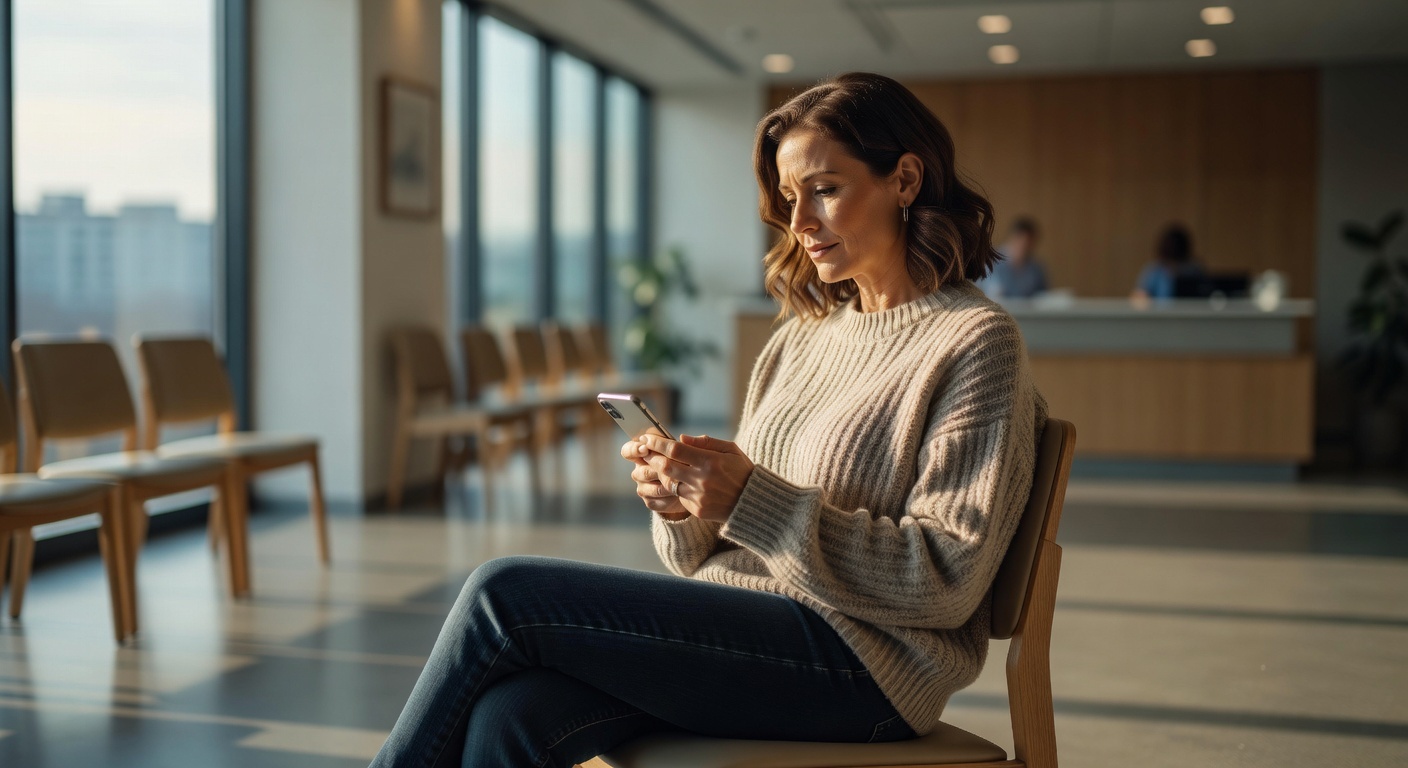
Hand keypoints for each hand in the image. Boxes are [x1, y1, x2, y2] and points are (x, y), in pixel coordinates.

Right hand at [620, 438, 688, 519]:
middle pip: (639, 471)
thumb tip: (683, 438)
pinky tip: (679, 495)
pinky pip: (655, 501)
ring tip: (681, 483)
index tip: (645, 449)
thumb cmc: (690, 462)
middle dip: (657, 471)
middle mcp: (640, 470)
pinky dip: (668, 499)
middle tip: (673, 470)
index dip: (633, 449)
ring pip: (648, 488)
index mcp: (643, 453)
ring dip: (664, 485)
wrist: (694, 487)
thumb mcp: (692, 450)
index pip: (628, 450)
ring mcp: (643, 487)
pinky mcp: (650, 501)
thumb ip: (689, 442)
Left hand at [638, 434, 754, 522]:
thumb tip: (682, 438)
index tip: (647, 438)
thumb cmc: (742, 471)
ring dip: (662, 474)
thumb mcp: (731, 450)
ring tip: (658, 466)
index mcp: (710, 461)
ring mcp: (699, 497)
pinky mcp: (698, 510)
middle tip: (645, 452)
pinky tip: (680, 483)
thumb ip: (706, 443)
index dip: (658, 443)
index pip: (675, 449)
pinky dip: (677, 488)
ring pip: (670, 483)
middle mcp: (702, 480)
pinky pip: (679, 497)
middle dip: (652, 458)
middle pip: (666, 467)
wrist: (753, 503)